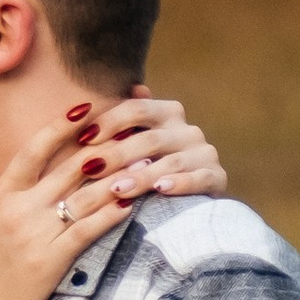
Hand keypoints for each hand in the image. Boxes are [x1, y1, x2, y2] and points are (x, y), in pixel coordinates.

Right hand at [0, 107, 149, 299]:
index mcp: (0, 196)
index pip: (33, 151)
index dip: (60, 127)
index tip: (84, 107)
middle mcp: (20, 210)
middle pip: (68, 169)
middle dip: (102, 147)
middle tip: (128, 130)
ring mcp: (37, 236)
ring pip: (83, 198)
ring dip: (115, 178)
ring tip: (140, 162)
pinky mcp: (53, 261)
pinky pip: (86, 232)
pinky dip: (109, 216)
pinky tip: (129, 203)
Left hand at [96, 84, 227, 201]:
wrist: (185, 205)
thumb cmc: (147, 169)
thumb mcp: (131, 146)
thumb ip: (119, 124)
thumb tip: (113, 95)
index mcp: (167, 112)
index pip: (136, 109)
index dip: (109, 121)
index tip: (82, 139)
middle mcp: (188, 129)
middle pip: (150, 137)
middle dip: (117, 154)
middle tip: (90, 168)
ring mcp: (205, 153)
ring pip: (171, 161)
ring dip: (142, 176)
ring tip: (117, 188)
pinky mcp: (217, 178)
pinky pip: (199, 178)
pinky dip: (180, 183)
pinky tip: (160, 190)